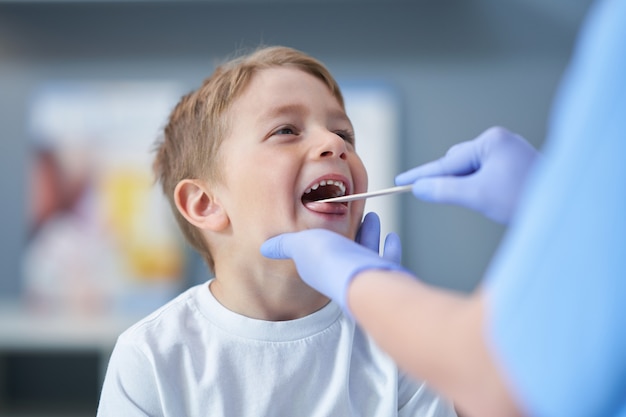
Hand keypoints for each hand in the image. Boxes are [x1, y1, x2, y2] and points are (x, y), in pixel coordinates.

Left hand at [261, 213, 404, 313]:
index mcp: (318, 267)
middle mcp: (340, 272)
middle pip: (346, 248)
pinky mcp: (383, 276)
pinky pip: (387, 261)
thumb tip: (265, 247)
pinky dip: (389, 248)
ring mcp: (362, 274)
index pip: (319, 249)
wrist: (361, 280)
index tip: (329, 216)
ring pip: (366, 251)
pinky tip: (391, 237)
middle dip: (351, 229)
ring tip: (372, 217)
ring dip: (370, 233)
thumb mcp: (299, 243)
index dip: (322, 233)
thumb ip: (284, 245)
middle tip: (355, 213)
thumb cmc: (331, 262)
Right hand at [395, 126, 538, 223]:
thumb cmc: (523, 199)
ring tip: (483, 201)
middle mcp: (500, 141)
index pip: (447, 162)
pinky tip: (490, 199)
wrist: (563, 209)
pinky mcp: (516, 165)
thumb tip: (420, 188)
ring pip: (472, 171)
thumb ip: (444, 190)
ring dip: (467, 187)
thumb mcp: (477, 196)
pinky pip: (486, 174)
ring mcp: (510, 152)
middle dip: (451, 182)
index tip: (399, 181)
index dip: (421, 174)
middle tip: (441, 198)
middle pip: (459, 164)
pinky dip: (480, 187)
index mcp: (491, 141)